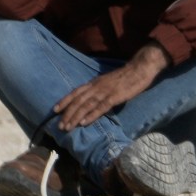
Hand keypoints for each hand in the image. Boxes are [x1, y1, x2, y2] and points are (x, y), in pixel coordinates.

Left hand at [53, 43, 168, 130]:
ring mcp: (106, 91)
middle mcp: (97, 86)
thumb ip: (98, 89)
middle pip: (78, 101)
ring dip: (76, 117)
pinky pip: (101, 107)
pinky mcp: (115, 96)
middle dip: (67, 114)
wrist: (140, 68)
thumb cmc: (125, 76)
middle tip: (60, 126)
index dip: (64, 101)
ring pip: (86, 105)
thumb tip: (89, 100)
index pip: (75, 92)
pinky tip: (85, 123)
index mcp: (94, 82)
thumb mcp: (107, 81)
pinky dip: (92, 115)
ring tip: (68, 127)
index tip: (55, 111)